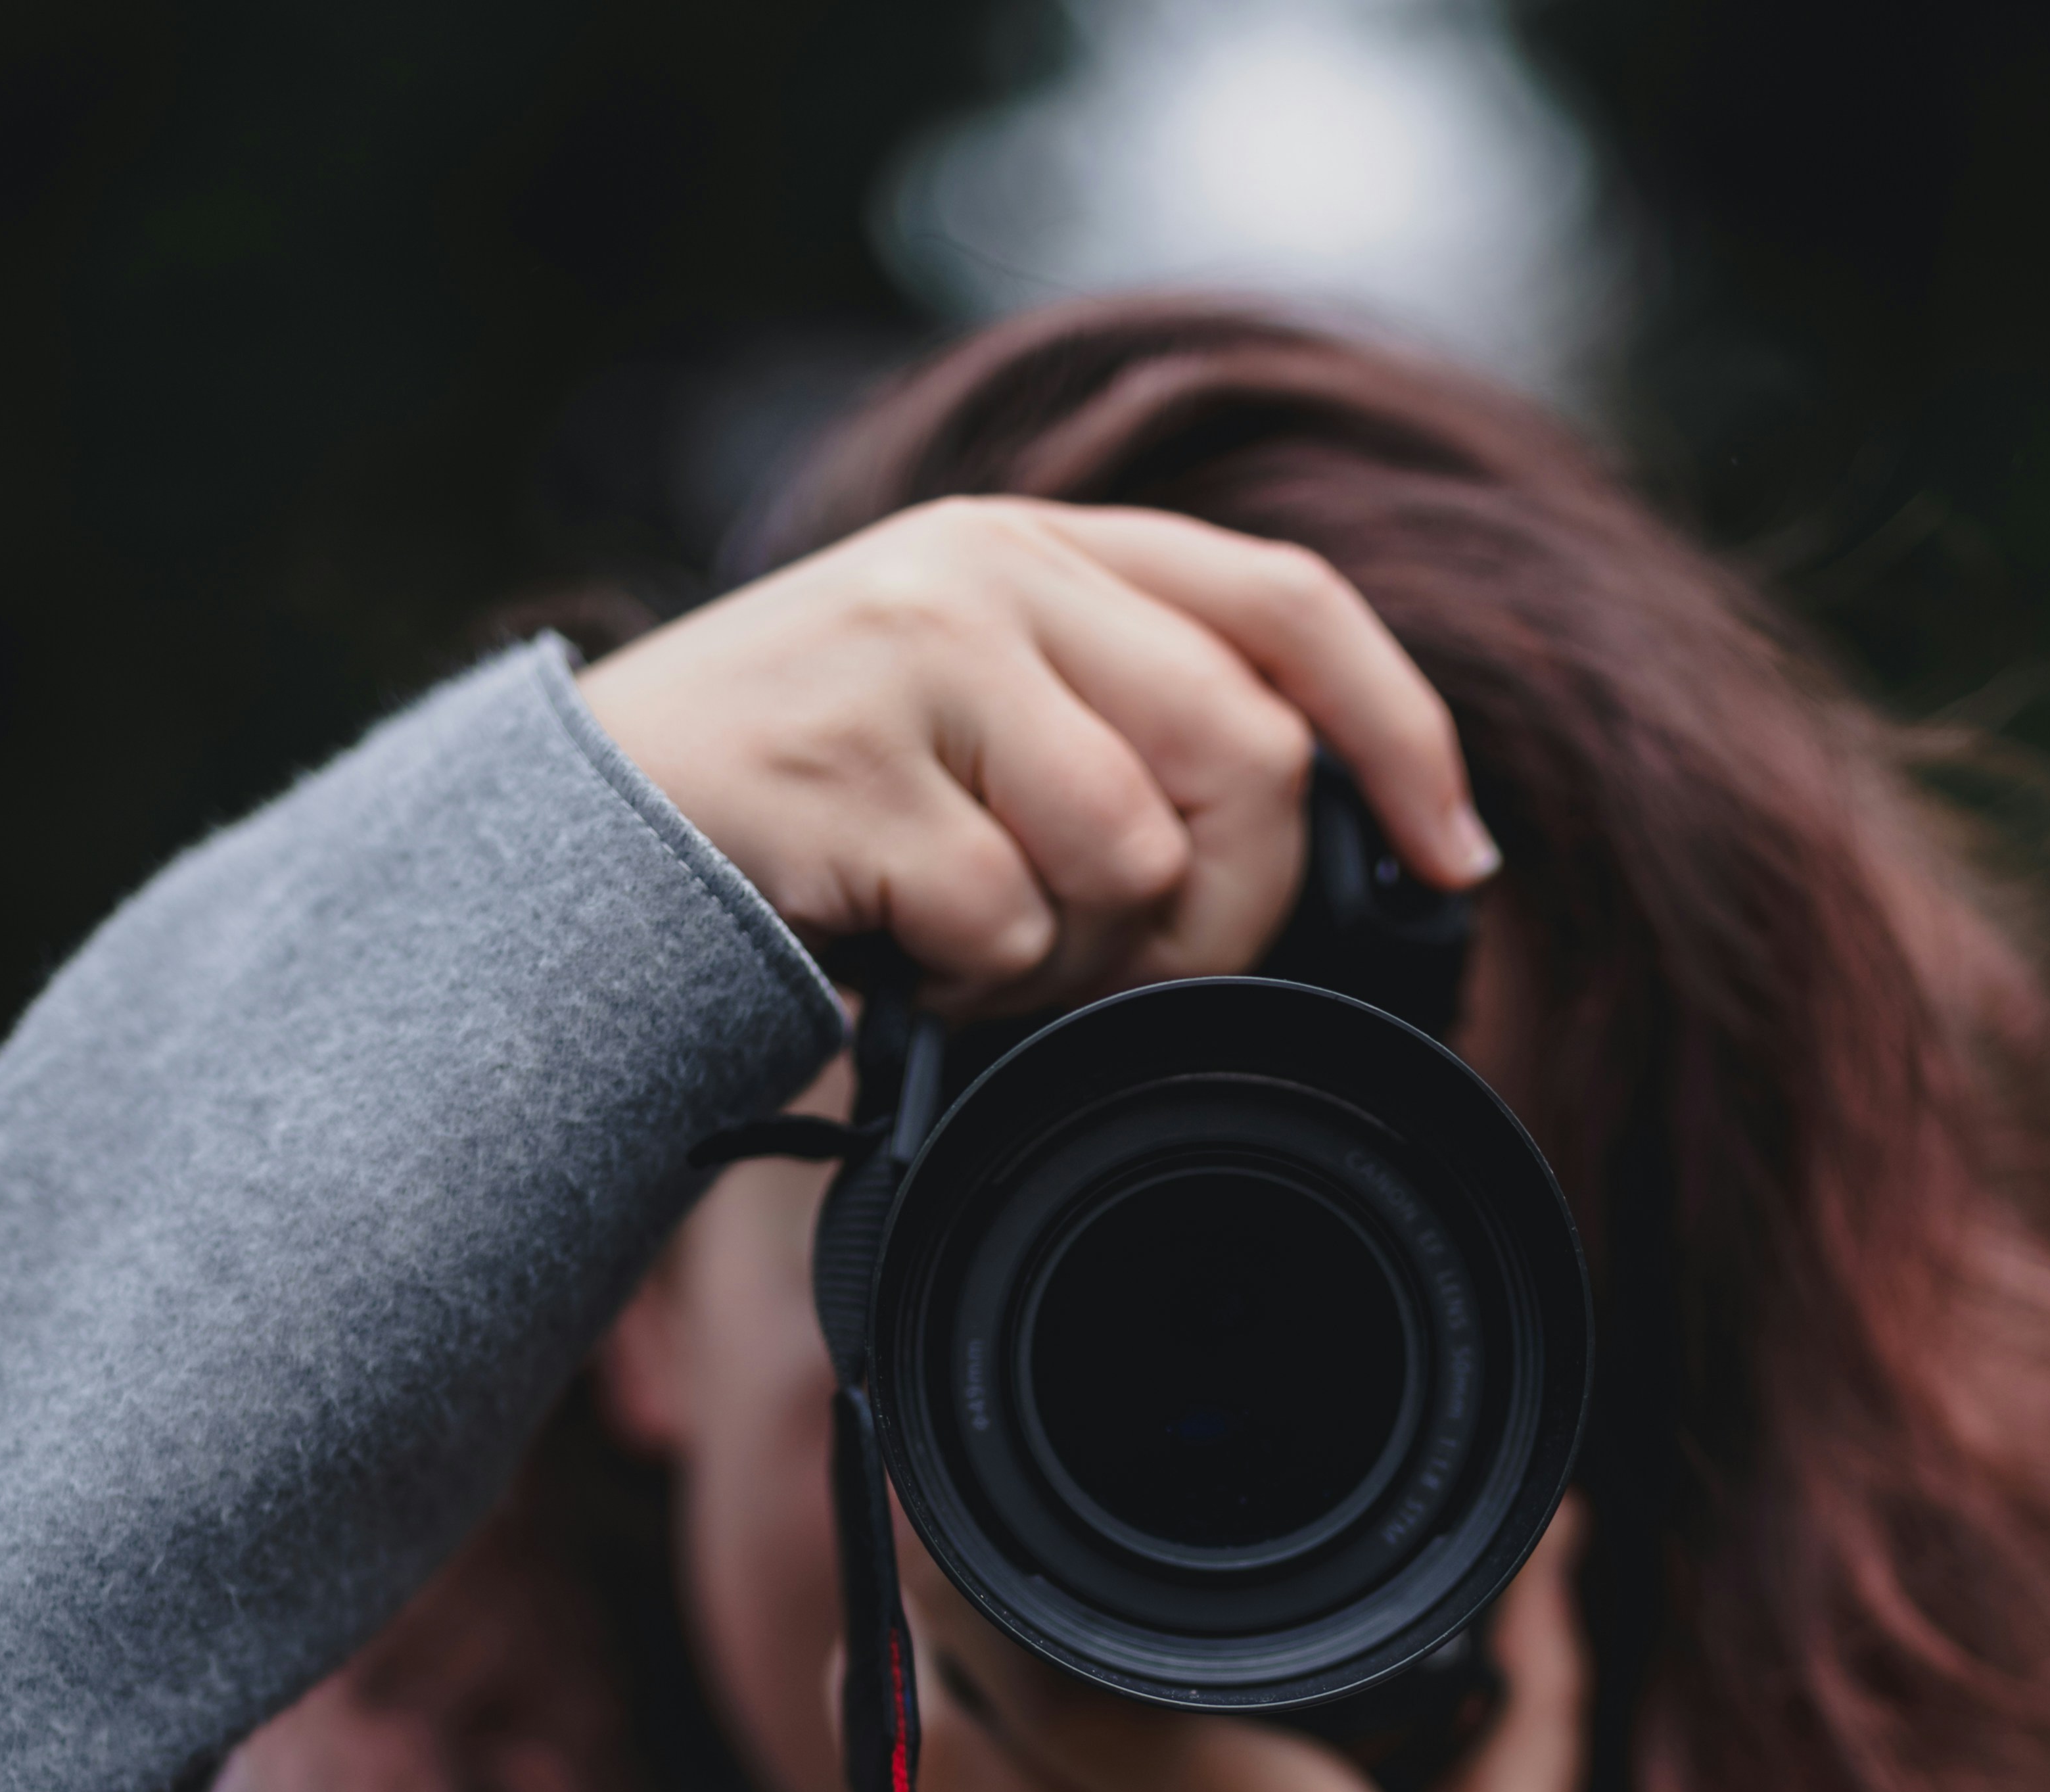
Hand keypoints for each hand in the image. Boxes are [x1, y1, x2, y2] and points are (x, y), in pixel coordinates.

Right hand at [577, 496, 1497, 1012]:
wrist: (590, 843)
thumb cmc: (815, 809)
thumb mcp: (979, 717)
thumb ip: (1126, 720)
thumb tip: (1322, 834)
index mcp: (1045, 548)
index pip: (1289, 604)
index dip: (1403, 734)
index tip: (1459, 859)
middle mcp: (991, 573)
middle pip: (1244, 758)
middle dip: (1225, 910)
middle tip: (1130, 970)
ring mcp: (916, 661)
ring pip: (1130, 858)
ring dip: (1076, 959)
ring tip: (974, 946)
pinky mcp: (852, 768)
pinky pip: (1008, 926)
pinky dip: (974, 985)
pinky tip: (900, 954)